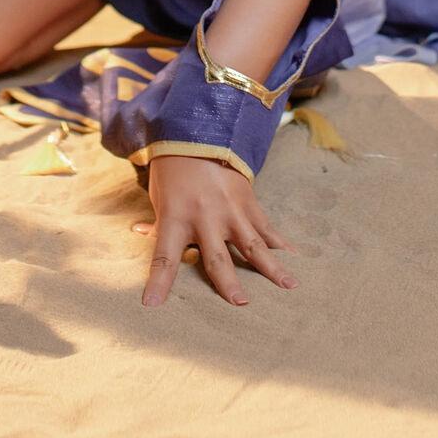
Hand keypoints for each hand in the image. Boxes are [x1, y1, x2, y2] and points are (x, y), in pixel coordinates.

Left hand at [135, 153, 296, 306]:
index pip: (164, 257)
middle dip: (228, 282)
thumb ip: (158, 221)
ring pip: (252, 244)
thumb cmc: (174, 170)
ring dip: (271, 267)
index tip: (152, 304)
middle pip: (217, 258)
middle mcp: (205, 217)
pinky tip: (296, 257)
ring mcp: (231, 210)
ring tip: (289, 286)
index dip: (158, 281)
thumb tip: (142, 233)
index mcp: (176, 218)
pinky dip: (280, 243)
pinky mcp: (248, 202)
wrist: (200, 133)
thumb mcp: (160, 197)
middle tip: (240, 303)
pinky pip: (266, 227)